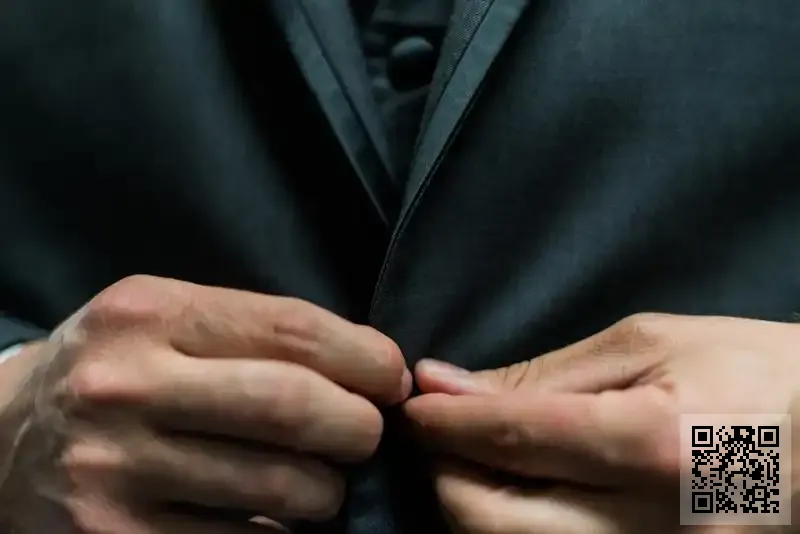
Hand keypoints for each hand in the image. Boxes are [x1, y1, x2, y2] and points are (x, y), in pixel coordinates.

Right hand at [0, 275, 409, 532]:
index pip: (292, 329)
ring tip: (323, 480)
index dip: (365, 357)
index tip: (392, 379)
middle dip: (360, 427)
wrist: (5, 439)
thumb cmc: (116, 368)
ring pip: (280, 491)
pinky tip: (276, 517)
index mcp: (151, 314)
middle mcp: (125, 387)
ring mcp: (114, 471)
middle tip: (368, 434)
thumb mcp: (168, 320)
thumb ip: (256, 333)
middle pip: (292, 407)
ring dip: (329, 490)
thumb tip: (370, 370)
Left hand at [405, 313, 799, 533]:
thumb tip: (455, 386)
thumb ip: (547, 374)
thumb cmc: (757, 372)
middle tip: (442, 431)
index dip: (443, 421)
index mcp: (651, 446)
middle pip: (489, 521)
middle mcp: (650, 527)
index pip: (509, 439)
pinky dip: (516, 529)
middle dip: (445, 472)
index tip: (414, 401)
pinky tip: (521, 490)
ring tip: (479, 458)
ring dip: (473, 505)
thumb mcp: (654, 344)